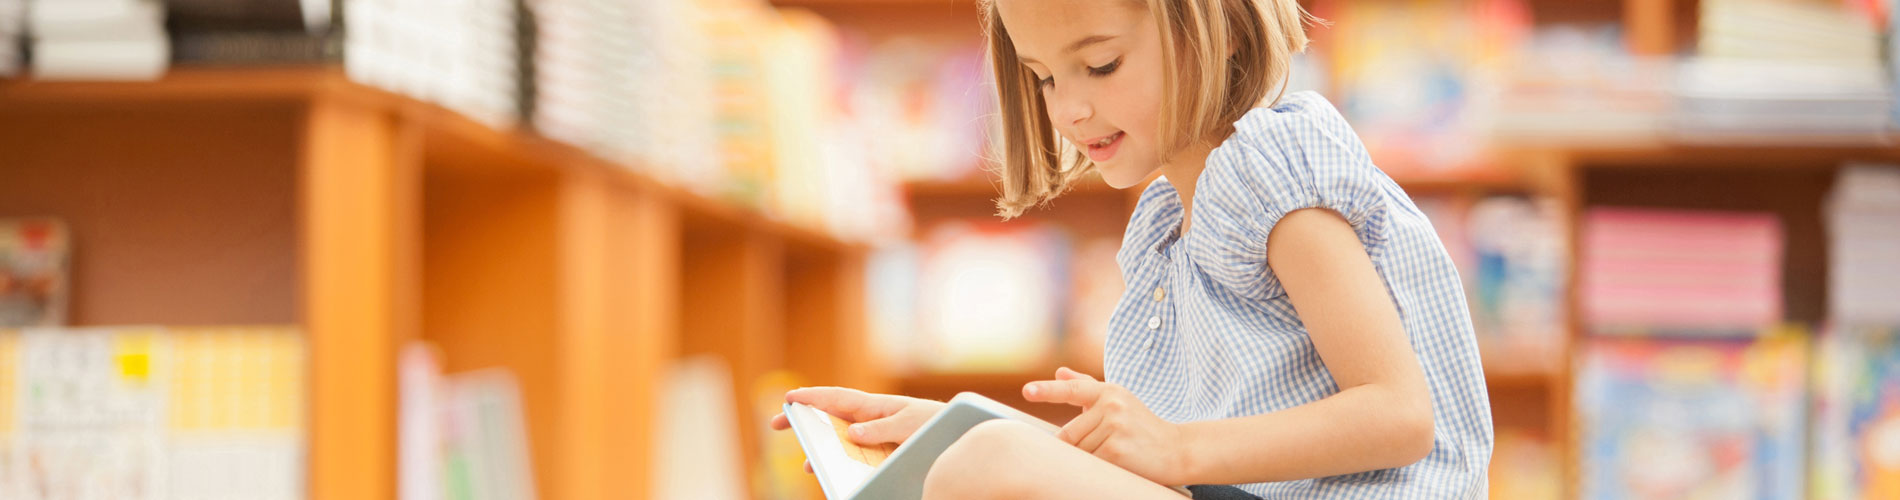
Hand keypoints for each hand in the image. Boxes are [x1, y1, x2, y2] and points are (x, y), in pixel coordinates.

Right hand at [768, 387, 945, 472]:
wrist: (959, 436)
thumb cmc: (937, 424)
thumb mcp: (911, 424)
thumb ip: (882, 428)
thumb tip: (851, 433)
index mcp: (876, 406)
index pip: (838, 398)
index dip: (813, 397)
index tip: (789, 398)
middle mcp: (871, 419)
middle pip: (831, 417)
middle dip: (804, 419)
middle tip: (776, 423)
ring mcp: (875, 436)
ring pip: (840, 440)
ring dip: (822, 448)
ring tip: (807, 462)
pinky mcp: (882, 452)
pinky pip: (855, 457)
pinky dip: (842, 463)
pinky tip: (836, 474)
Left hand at [1024, 367, 1191, 484]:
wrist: (1176, 449)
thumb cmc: (1141, 425)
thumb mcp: (1118, 400)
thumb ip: (1086, 386)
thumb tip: (1060, 372)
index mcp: (1108, 391)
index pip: (1072, 389)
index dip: (1047, 391)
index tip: (1027, 390)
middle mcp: (1111, 405)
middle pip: (1069, 434)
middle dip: (1078, 445)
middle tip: (1102, 446)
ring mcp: (1115, 427)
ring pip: (1078, 451)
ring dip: (1089, 457)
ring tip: (1115, 452)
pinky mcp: (1116, 450)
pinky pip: (1089, 463)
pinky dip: (1097, 467)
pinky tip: (1117, 462)